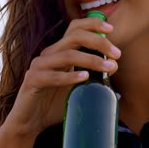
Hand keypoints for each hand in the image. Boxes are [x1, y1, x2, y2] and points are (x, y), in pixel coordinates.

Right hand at [1, 17, 120, 137]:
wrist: (31, 122)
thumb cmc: (56, 103)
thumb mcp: (79, 87)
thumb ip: (94, 76)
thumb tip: (114, 67)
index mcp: (60, 51)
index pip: (75, 28)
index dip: (92, 24)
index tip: (111, 29)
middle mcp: (49, 54)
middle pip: (74, 36)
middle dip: (99, 42)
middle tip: (117, 54)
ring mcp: (39, 66)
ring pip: (67, 54)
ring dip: (91, 60)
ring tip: (108, 68)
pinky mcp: (31, 81)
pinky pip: (51, 76)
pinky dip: (69, 76)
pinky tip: (84, 78)